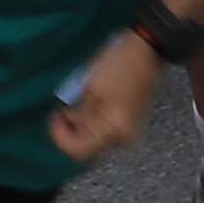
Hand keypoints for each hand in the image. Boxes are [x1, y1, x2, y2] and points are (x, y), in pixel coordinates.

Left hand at [49, 30, 162, 161]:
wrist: (147, 50)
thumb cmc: (118, 66)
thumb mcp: (91, 88)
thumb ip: (78, 113)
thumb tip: (70, 123)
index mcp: (114, 131)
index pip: (78, 151)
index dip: (60, 136)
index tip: (56, 114)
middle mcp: (122, 138)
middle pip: (87, 148)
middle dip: (70, 132)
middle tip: (62, 109)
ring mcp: (127, 131)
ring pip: (94, 140)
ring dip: (79, 126)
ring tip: (74, 104)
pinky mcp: (127, 122)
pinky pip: (103, 130)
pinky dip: (90, 122)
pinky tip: (86, 105)